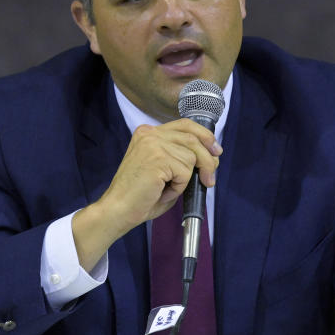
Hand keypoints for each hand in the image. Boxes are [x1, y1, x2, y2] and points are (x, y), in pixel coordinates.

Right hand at [73, 118, 221, 269]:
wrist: (118, 209)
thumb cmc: (141, 195)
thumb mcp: (165, 168)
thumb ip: (183, 156)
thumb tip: (212, 155)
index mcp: (148, 132)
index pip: (186, 125)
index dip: (205, 136)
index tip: (216, 150)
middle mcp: (150, 134)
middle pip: (193, 138)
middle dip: (208, 159)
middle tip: (210, 178)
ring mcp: (153, 144)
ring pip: (192, 157)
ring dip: (188, 177)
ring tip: (170, 188)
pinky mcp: (158, 158)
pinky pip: (185, 171)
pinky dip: (180, 185)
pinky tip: (164, 190)